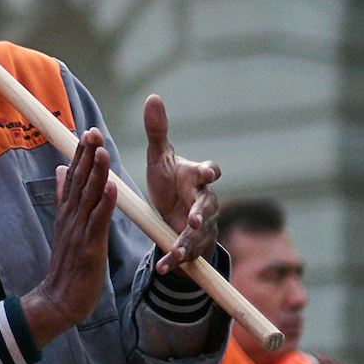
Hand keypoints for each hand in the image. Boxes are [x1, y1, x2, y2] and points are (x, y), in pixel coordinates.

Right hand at [19, 128, 119, 342]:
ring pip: (89, 197)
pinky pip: (99, 221)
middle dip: (87, 156)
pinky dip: (105, 203)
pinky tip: (111, 187)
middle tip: (93, 132)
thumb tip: (61, 170)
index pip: (74, 177)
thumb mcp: (64, 226)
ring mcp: (79, 232)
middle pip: (80, 181)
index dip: (81, 155)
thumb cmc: (67, 265)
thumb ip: (63, 197)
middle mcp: (71, 217)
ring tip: (102, 151)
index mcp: (67, 212)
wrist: (60, 298)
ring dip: (96, 173)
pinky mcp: (90, 247)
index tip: (87, 133)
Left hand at [140, 94, 222, 267]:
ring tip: (177, 251)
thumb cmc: (169, 181)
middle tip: (193, 219)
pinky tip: (163, 267)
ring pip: (199, 234)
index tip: (207, 173)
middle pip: (208, 206)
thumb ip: (157, 131)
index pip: (210, 171)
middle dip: (201, 214)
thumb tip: (153, 97)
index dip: (209, 172)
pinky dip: (176, 259)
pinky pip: (188, 252)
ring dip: (188, 242)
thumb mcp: (159, 157)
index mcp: (197, 177)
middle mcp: (205, 200)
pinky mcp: (195, 244)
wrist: (173, 214)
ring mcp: (203, 224)